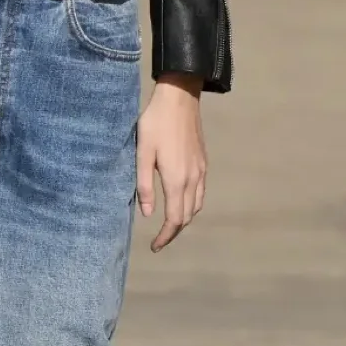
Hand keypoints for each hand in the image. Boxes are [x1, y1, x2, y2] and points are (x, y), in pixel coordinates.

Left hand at [136, 75, 206, 252]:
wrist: (180, 98)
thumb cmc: (156, 124)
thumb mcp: (142, 154)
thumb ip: (145, 185)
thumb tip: (148, 214)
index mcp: (177, 180)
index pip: (175, 219)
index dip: (165, 237)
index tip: (155, 247)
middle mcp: (193, 179)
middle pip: (187, 216)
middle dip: (174, 232)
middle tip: (159, 240)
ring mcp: (201, 170)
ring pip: (196, 205)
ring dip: (184, 219)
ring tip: (169, 225)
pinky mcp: (203, 162)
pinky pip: (201, 192)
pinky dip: (192, 205)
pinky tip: (181, 201)